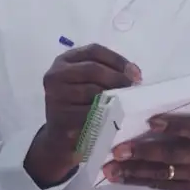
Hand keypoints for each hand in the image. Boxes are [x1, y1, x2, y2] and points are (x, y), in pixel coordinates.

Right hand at [25, 43, 141, 187]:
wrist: (61, 138)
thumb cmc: (80, 106)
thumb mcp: (89, 83)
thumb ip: (108, 72)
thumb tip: (134, 72)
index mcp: (64, 61)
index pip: (94, 50)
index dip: (117, 59)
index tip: (135, 73)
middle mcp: (55, 75)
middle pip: (93, 69)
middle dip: (118, 78)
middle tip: (133, 89)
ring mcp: (55, 97)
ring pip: (93, 91)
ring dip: (114, 97)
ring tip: (126, 103)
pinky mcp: (60, 118)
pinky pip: (89, 113)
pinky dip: (105, 115)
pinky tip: (114, 118)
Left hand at [102, 100, 189, 189]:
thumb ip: (189, 104)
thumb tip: (150, 91)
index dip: (174, 125)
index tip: (151, 121)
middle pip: (173, 155)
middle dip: (143, 153)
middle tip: (117, 150)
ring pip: (163, 174)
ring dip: (133, 171)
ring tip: (109, 168)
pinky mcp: (188, 188)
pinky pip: (161, 185)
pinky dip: (138, 180)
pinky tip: (119, 177)